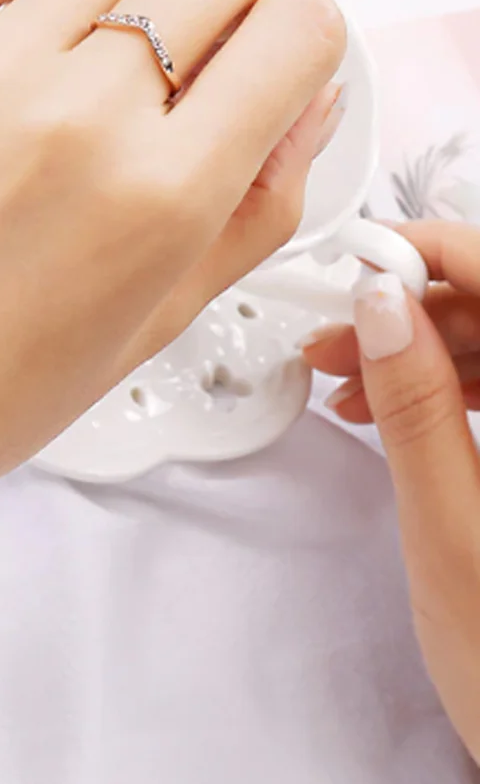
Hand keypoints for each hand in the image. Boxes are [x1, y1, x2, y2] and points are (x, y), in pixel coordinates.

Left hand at [0, 0, 345, 570]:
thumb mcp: (144, 331)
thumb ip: (251, 213)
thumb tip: (302, 107)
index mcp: (157, 200)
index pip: (297, 31)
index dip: (293, 50)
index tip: (259, 76)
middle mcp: (77, 116)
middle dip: (222, 13)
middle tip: (175, 79)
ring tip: (84, 71)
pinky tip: (13, 44)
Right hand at [303, 221, 479, 761]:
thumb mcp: (451, 528)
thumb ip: (416, 407)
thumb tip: (381, 309)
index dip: (432, 255)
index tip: (360, 261)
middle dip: (413, 306)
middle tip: (332, 334)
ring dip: (417, 347)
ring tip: (344, 377)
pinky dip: (437, 385)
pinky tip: (386, 404)